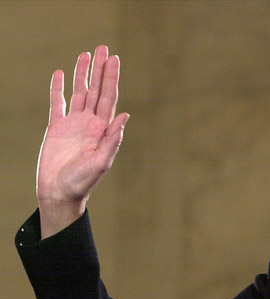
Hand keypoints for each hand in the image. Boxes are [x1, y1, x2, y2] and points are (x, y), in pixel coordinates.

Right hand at [37, 46, 128, 238]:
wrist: (59, 193)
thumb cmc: (82, 182)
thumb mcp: (101, 162)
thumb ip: (113, 140)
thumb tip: (126, 116)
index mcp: (102, 129)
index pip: (109, 97)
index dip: (111, 78)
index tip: (114, 59)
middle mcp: (90, 122)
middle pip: (96, 89)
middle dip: (100, 69)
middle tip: (103, 48)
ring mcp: (73, 123)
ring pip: (78, 92)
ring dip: (82, 73)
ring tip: (85, 54)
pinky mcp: (56, 128)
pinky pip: (57, 103)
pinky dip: (57, 88)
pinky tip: (59, 74)